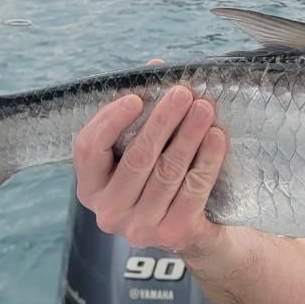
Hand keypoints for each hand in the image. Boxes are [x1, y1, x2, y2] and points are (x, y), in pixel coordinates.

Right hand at [71, 74, 228, 256]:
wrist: (196, 229)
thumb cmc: (161, 178)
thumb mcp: (144, 147)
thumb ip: (143, 110)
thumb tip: (156, 68)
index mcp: (91, 187)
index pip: (88, 148)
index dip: (110, 120)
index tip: (136, 96)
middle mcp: (108, 212)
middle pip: (136, 158)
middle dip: (162, 120)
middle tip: (183, 93)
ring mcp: (140, 228)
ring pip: (167, 172)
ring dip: (188, 135)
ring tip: (204, 108)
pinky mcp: (173, 234)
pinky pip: (193, 190)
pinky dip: (207, 160)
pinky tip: (216, 137)